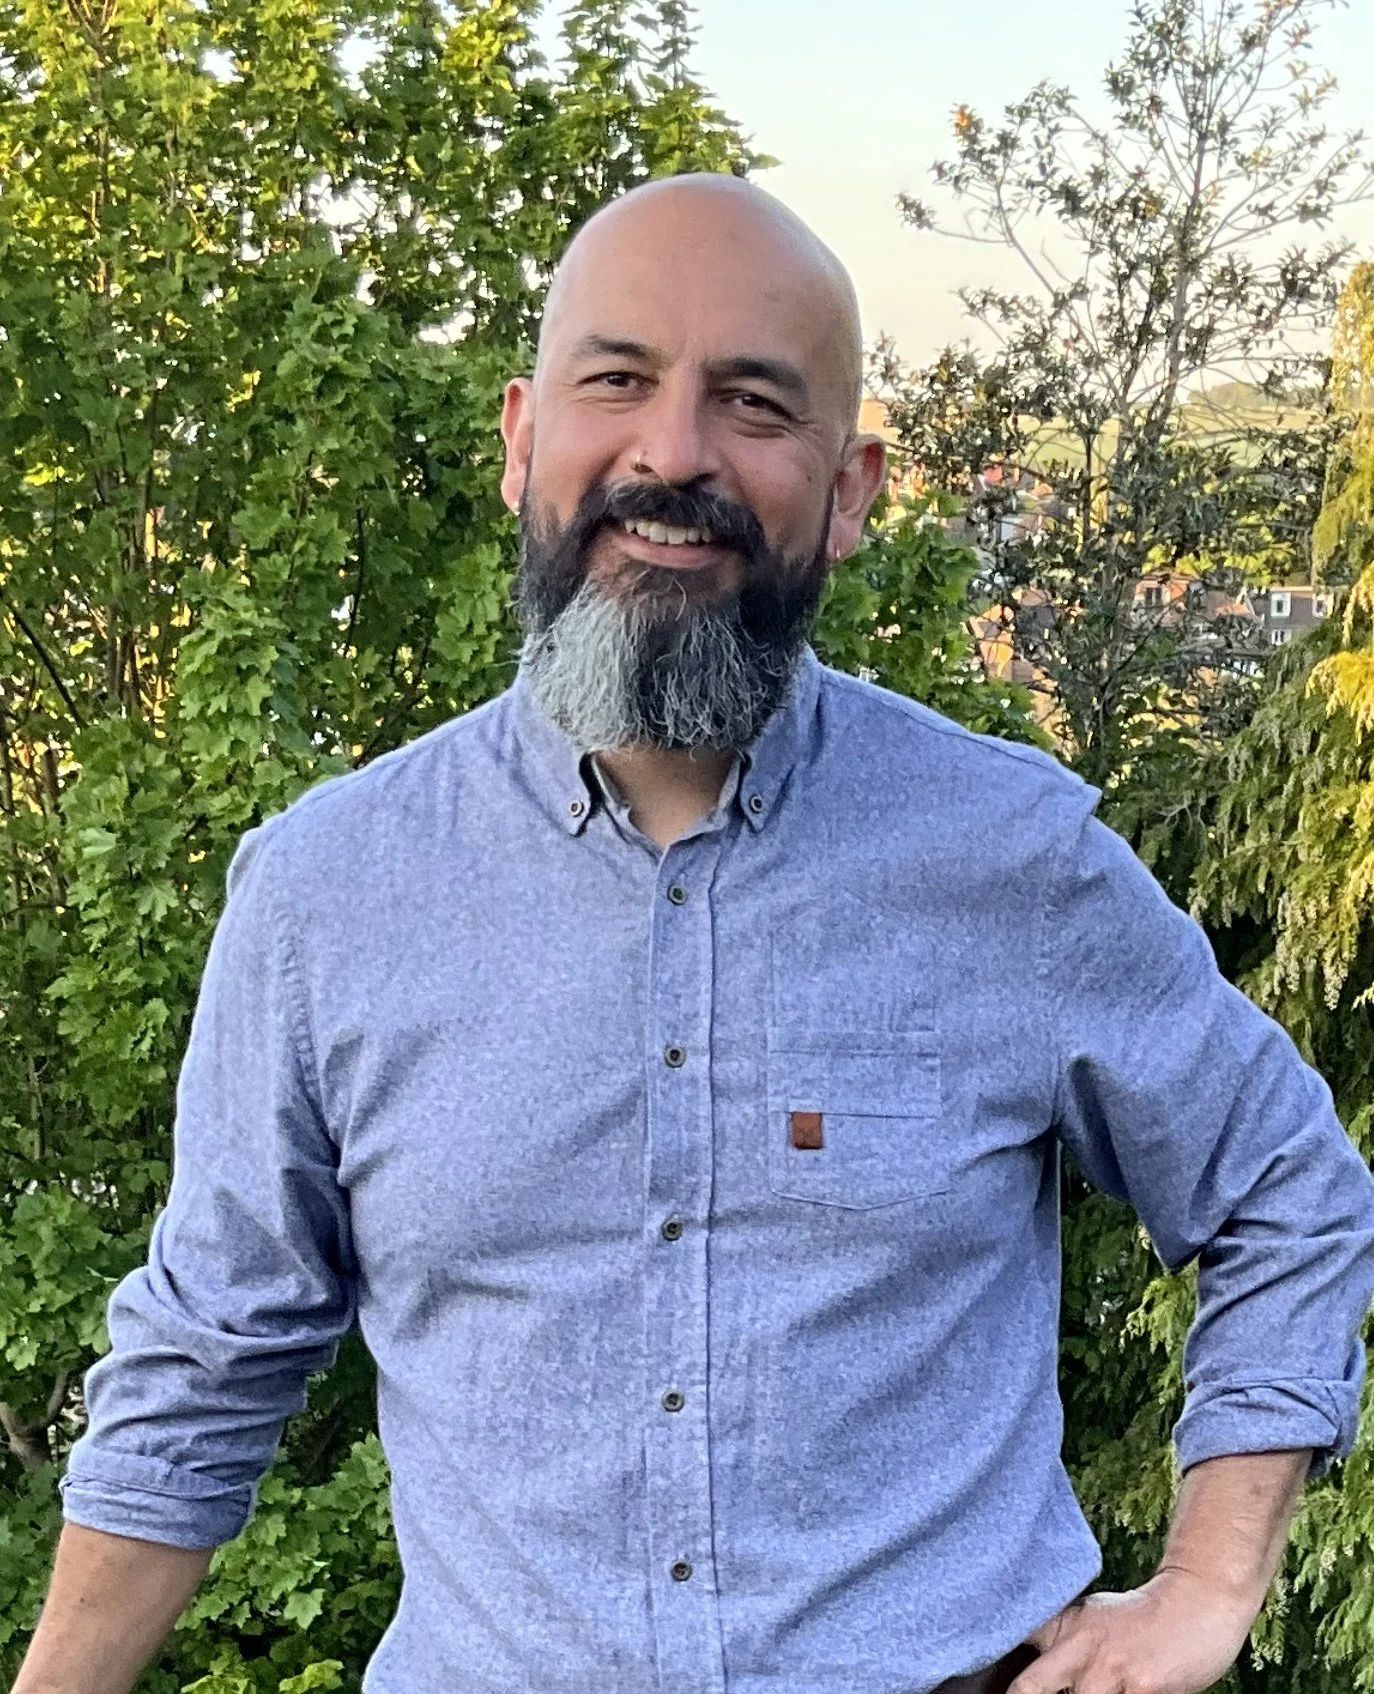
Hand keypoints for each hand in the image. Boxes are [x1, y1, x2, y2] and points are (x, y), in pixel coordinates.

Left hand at [1007, 1566, 1261, 1693]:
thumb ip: (1064, 1643)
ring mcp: (1110, 1668)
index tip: (973, 1678)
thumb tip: (1029, 1668)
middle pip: (1030, 1688)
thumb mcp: (1094, 1620)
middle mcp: (1081, 1645)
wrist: (1199, 1599)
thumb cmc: (1143, 1619)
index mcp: (1065, 1626)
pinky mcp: (1143, 1687)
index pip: (1014, 1638)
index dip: (992, 1658)